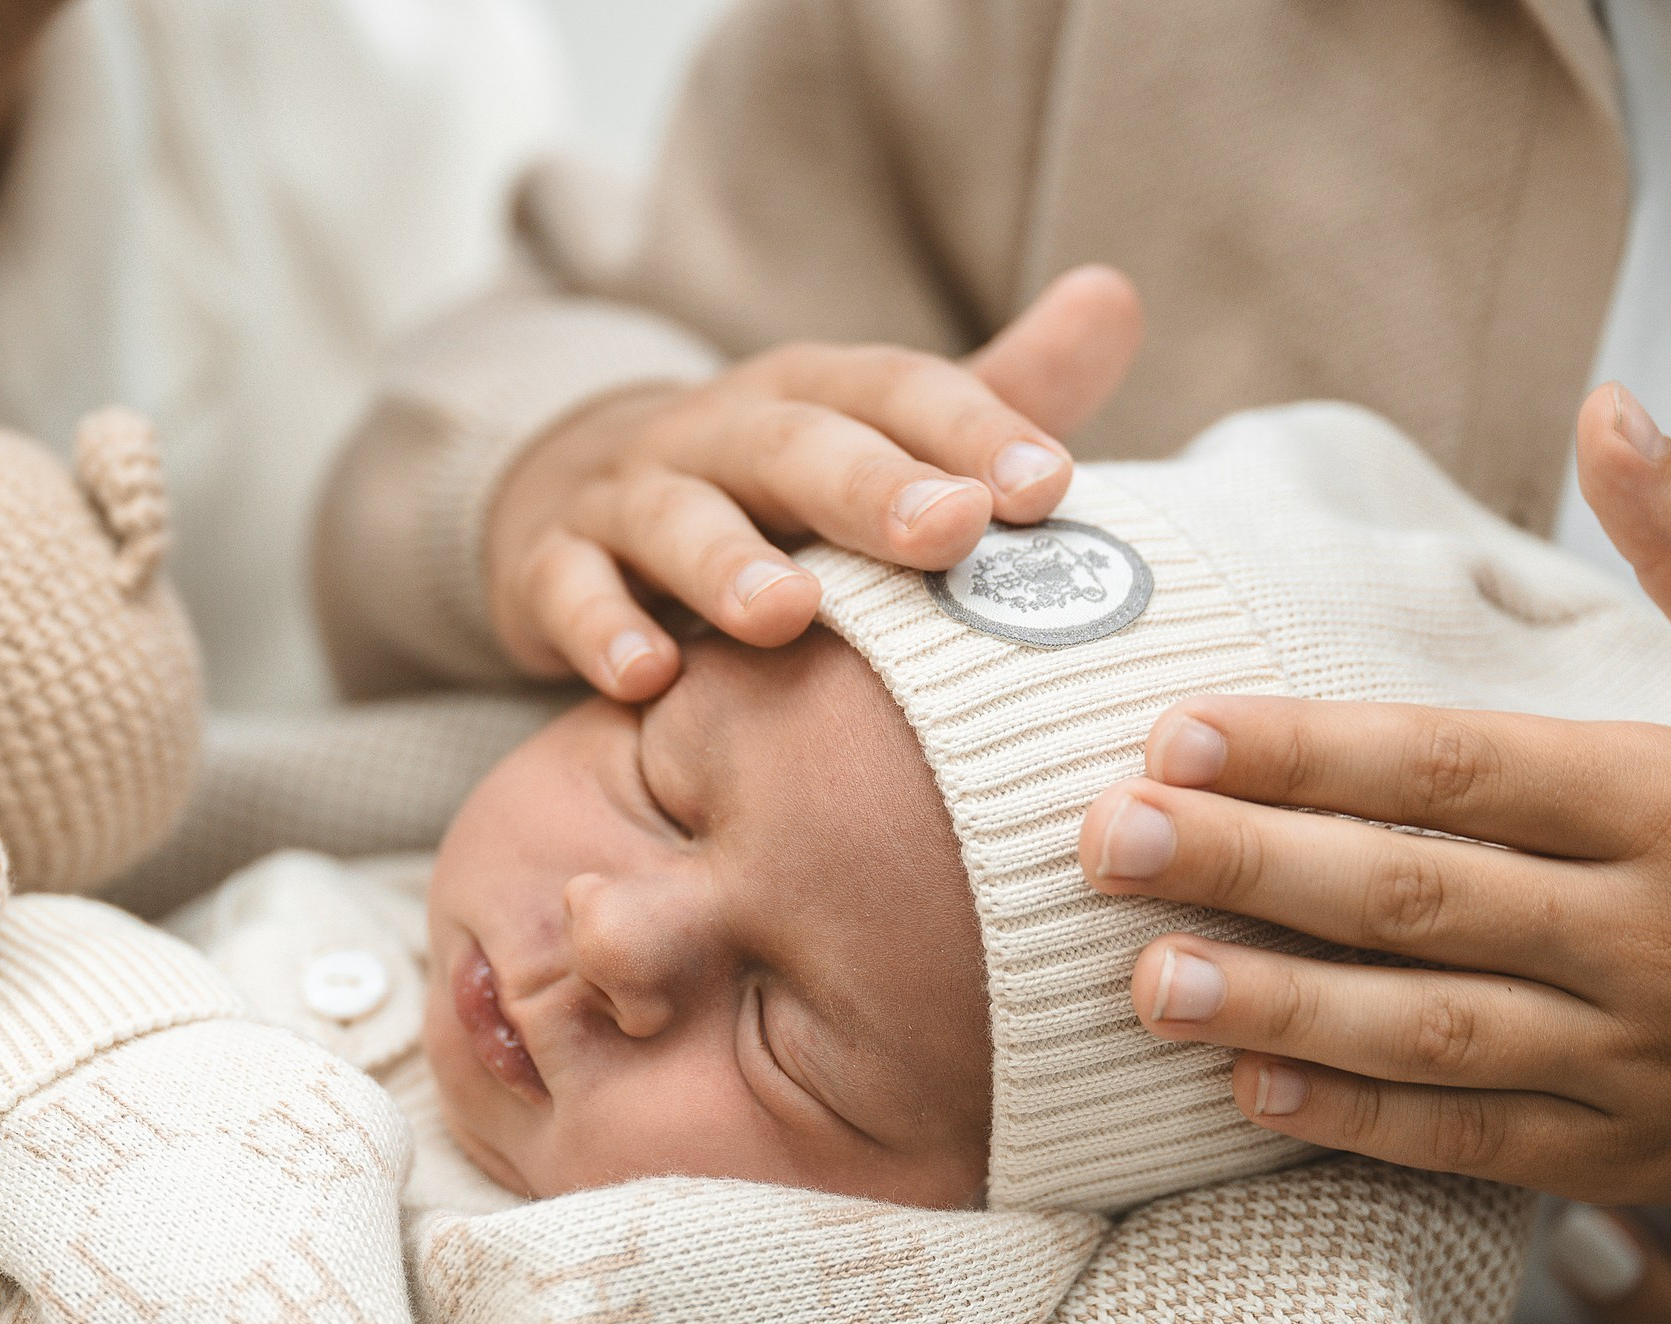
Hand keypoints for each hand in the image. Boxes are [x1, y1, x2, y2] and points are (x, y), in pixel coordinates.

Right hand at [486, 264, 1143, 698]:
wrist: (582, 495)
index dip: (973, 430)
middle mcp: (721, 429)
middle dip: (870, 485)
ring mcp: (630, 494)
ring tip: (784, 615)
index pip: (898, 391)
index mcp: (814, 393)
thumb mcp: (876, 437)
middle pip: (794, 444)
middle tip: (948, 529)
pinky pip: (569, 591)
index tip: (1052, 485)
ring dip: (727, 564)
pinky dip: (599, 631)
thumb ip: (996, 393)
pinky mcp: (553, 565)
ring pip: (675, 518)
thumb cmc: (776, 490)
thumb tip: (1117, 296)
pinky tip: (642, 681)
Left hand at [1078, 382, 1670, 1202]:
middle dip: (1247, 865)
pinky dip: (1363, 1122)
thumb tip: (1611, 407)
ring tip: (1144, 982)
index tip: (1176, 731)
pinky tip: (1250, 1090)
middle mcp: (1652, 930)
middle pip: (1413, 891)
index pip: (1456, 766)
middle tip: (1105, 841)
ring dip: (1278, 1006)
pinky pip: (1479, 1140)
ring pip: (1430, 1030)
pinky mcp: (1632, 1153)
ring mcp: (1640, 1054)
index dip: (1308, 751)